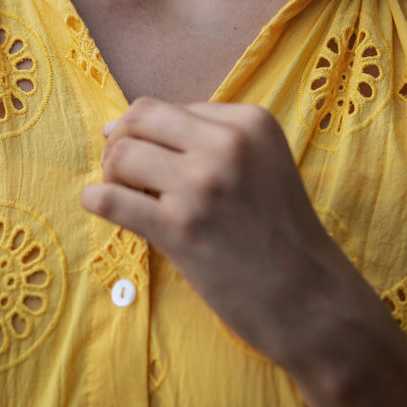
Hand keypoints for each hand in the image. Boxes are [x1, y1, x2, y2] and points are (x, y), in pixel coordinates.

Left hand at [82, 97, 406, 406]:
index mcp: (250, 122)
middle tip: (122, 169)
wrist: (309, 299)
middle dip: (121, 140)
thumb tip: (121, 127)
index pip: (170, 107)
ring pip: (122, 155)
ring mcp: (202, 185)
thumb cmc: (282, 233)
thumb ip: (209, 140)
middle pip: (140, 119)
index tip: (151, 158)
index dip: (150, 132)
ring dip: (111, 173)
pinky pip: (111, 199)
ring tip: (123, 194)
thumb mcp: (262, 163)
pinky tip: (102, 207)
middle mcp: (226, 144)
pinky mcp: (179, 228)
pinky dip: (97, 200)